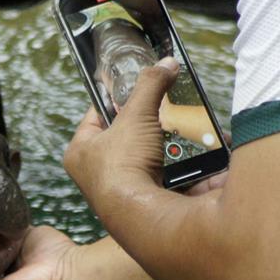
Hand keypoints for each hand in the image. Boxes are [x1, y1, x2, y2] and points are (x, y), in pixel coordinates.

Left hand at [64, 56, 179, 211]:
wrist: (140, 215)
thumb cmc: (122, 168)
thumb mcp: (136, 115)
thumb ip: (150, 86)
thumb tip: (165, 64)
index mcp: (80, 151)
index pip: (96, 115)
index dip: (115, 98)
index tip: (134, 87)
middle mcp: (96, 174)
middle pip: (127, 138)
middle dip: (151, 124)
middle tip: (166, 110)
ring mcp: (122, 191)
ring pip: (150, 158)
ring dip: (171, 145)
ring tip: (187, 130)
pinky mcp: (147, 203)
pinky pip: (169, 178)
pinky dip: (185, 167)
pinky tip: (200, 153)